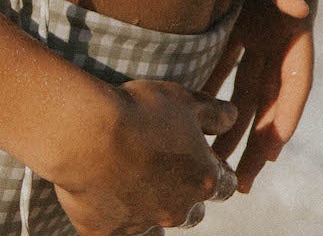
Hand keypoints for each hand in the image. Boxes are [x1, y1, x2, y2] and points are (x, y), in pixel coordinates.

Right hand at [50, 76, 240, 235]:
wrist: (88, 134)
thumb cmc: (139, 111)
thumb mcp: (182, 100)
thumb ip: (212, 113)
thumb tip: (233, 116)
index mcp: (202, 179)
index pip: (224, 185)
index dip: (215, 171)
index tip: (204, 159)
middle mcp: (178, 210)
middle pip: (192, 213)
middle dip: (184, 196)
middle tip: (165, 171)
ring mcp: (144, 225)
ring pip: (158, 229)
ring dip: (152, 212)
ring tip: (134, 188)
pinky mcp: (109, 233)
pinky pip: (117, 234)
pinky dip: (116, 222)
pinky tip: (106, 203)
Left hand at [202, 0, 319, 191]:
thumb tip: (293, 6)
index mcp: (295, 11)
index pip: (295, 78)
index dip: (284, 116)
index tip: (270, 154)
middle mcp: (276, 21)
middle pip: (265, 93)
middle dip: (253, 139)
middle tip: (233, 186)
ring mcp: (252, 12)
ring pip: (241, 79)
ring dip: (227, 118)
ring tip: (208, 160)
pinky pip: (217, 47)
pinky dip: (206, 77)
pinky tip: (182, 103)